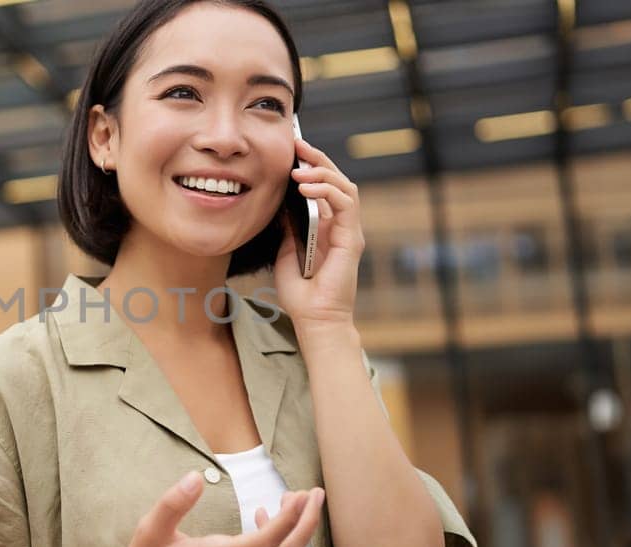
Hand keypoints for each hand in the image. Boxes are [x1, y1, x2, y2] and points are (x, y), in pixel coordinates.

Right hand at [100, 471, 325, 546]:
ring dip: (296, 533)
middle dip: (307, 524)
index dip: (288, 520)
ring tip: (295, 501)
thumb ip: (173, 503)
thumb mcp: (150, 530)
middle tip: (315, 494)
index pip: (264, 543)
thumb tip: (195, 478)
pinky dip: (279, 542)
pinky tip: (262, 517)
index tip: (300, 495)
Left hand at [272, 138, 364, 326]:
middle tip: (297, 144)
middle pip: (337, 180)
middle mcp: (340, 226)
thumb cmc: (300, 294)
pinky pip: (346, 204)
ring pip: (345, 186)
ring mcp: (348, 231)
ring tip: (298, 169)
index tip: (291, 150)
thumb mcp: (285, 251)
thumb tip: (279, 203)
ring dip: (322, 172)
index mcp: (325, 226)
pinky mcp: (351, 240)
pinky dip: (327, 191)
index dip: (310, 166)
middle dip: (317, 159)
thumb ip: (287, 227)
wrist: (314, 320)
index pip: (324, 186)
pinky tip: (306, 187)